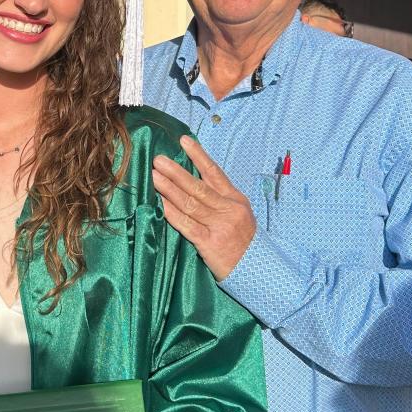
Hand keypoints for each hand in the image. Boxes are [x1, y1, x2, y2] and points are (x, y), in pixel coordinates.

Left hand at [152, 136, 255, 280]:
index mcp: (235, 199)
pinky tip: (160, 203)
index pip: (215, 172)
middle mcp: (228, 209)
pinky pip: (187, 225)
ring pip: (190, 203)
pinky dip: (172, 213)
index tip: (183, 141)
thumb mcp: (239, 214)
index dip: (198, 156)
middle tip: (158, 159)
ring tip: (153, 176)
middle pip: (198, 187)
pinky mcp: (210, 244)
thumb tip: (192, 179)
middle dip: (176, 172)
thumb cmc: (242, 241)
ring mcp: (220, 226)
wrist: (257, 270)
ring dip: (169, 189)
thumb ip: (219, 199)